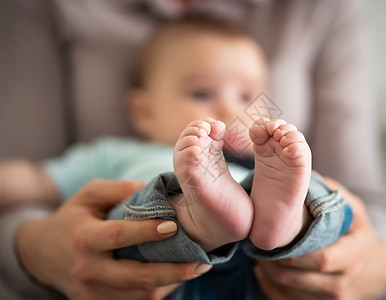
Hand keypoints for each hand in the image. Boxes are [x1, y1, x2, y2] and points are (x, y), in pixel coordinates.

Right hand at [15, 179, 210, 299]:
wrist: (40, 253)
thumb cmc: (72, 217)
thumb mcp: (89, 194)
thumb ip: (119, 189)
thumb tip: (155, 190)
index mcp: (84, 238)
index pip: (119, 236)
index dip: (147, 232)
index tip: (173, 225)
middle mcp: (87, 269)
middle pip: (136, 276)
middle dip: (172, 271)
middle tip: (202, 263)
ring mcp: (92, 292)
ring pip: (139, 294)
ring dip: (170, 283)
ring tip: (195, 269)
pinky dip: (156, 291)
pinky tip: (174, 278)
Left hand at [254, 178, 385, 299]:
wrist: (377, 269)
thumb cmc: (359, 233)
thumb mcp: (353, 209)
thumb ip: (330, 192)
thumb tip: (300, 175)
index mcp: (354, 255)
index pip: (321, 259)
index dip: (292, 253)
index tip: (272, 239)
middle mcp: (345, 283)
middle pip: (297, 278)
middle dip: (271, 262)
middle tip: (255, 246)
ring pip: (289, 293)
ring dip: (267, 275)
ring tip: (257, 256)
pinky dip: (271, 289)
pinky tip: (263, 273)